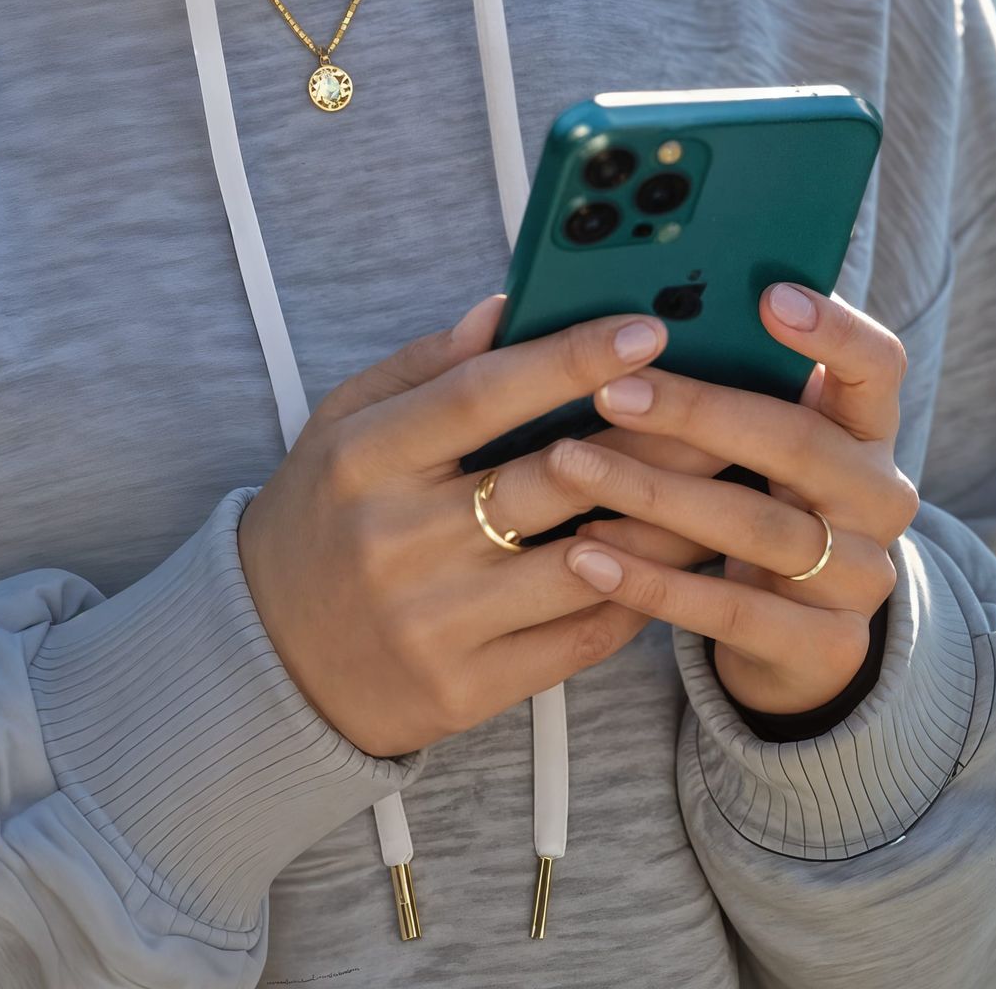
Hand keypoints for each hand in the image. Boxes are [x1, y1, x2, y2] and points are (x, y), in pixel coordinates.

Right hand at [237, 293, 726, 760]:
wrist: (270, 659)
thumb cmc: (322, 516)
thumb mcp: (344, 423)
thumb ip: (425, 364)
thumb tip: (507, 306)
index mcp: (366, 456)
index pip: (483, 395)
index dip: (570, 357)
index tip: (646, 328)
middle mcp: (399, 538)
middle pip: (549, 479)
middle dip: (648, 439)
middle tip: (723, 405)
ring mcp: (434, 621)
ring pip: (581, 565)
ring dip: (663, 524)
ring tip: (726, 483)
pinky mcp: (465, 689)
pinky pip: (577, 640)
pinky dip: (635, 597)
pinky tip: (676, 561)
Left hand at [558, 283, 919, 715]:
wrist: (798, 638)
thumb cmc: (759, 500)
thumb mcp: (762, 442)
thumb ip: (731, 381)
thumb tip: (631, 313)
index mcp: (867, 428)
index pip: (876, 364)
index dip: (832, 329)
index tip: (767, 296)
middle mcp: (879, 497)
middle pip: (798, 442)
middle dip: (695, 413)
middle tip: (608, 390)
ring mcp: (861, 576)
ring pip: (755, 526)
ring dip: (652, 493)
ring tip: (569, 465)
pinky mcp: (828, 646)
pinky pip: (731, 611)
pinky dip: (651, 583)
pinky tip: (585, 557)